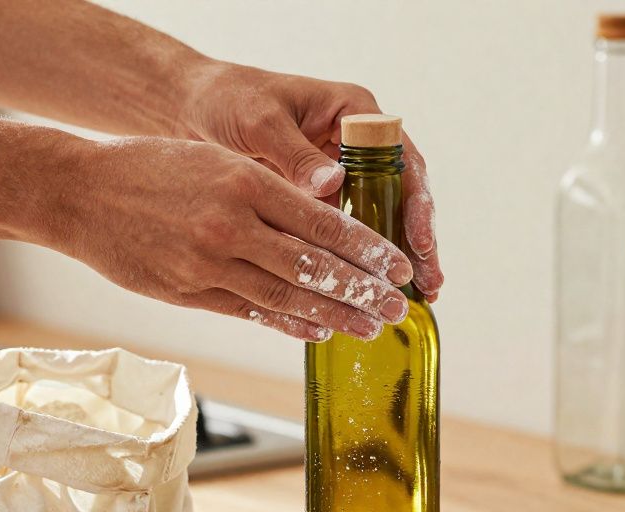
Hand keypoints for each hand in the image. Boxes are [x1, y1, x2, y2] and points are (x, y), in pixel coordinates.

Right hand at [41, 137, 415, 340]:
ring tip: (370, 326)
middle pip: (313, 266)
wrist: (81, 193)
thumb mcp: (217, 161)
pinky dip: (289, 324)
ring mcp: (208, 264)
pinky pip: (250, 313)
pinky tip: (318, 331)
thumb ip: (269, 192)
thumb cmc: (153, 169)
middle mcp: (231, 225)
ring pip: (287, 296)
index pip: (323, 223)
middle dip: (363, 290)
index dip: (367, 250)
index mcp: (245, 182)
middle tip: (398, 307)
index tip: (398, 266)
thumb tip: (326, 225)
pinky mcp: (188, 293)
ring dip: (335, 315)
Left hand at [181, 62, 442, 301]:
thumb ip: (295, 153)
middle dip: (417, 241)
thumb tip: (333, 184)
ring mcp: (342, 171)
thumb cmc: (229, 100)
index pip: (401, 160)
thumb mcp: (260, 123)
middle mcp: (356, 142)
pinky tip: (367, 293)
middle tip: (430, 283)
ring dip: (395, 258)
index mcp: (354, 112)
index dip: (415, 203)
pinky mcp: (322, 197)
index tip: (418, 241)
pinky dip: (359, 261)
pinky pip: (349, 230)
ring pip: (381, 217)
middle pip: (402, 195)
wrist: (195, 107)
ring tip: (414, 298)